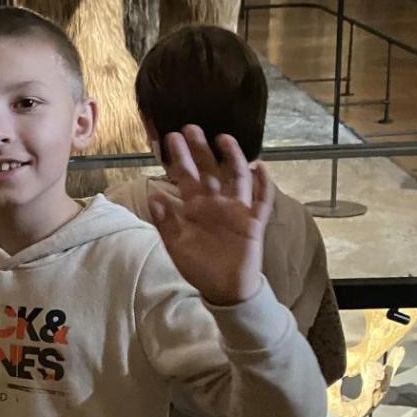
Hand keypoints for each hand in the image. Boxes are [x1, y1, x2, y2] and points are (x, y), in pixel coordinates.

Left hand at [152, 126, 273, 305]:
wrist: (224, 288)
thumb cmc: (199, 265)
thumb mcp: (176, 246)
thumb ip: (165, 223)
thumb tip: (153, 197)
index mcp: (194, 207)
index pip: (185, 177)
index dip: (179, 158)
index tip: (171, 137)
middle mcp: (216, 203)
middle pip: (209, 170)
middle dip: (200, 150)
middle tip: (191, 127)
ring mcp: (236, 211)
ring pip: (237, 179)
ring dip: (233, 159)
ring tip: (224, 139)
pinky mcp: (253, 223)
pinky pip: (262, 202)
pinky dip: (264, 186)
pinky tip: (261, 169)